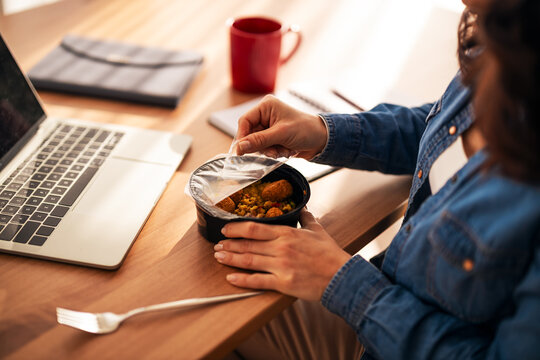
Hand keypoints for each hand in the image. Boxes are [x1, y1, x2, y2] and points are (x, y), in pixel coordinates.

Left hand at [213, 209, 350, 300]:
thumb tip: (302, 208)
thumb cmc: (330, 254)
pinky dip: (242, 279)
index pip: (255, 227)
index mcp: (287, 233)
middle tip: (217, 245)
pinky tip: (231, 278)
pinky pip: (257, 281)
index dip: (236, 228)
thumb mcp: (318, 231)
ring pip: (249, 260)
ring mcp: (280, 266)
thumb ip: (306, 218)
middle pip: (248, 244)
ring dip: (231, 259)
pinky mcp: (283, 283)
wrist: (341, 276)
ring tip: (219, 258)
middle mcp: (281, 248)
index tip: (226, 229)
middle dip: (229, 245)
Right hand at [235, 95, 327, 159]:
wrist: (322, 140)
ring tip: (283, 150)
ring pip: (257, 144)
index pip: (245, 121)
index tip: (240, 151)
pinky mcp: (273, 137)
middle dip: (261, 146)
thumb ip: (259, 141)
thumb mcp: (281, 134)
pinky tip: (286, 150)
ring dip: (269, 150)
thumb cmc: (306, 130)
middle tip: (272, 151)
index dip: (242, 137)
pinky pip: (265, 148)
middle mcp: (265, 115)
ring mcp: (269, 127)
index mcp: (266, 106)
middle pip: (250, 134)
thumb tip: (239, 147)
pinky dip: (274, 152)